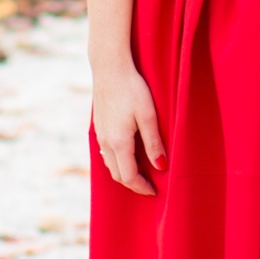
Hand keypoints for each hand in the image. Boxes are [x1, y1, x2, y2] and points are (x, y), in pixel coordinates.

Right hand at [92, 66, 165, 196]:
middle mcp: (106, 141)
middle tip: (149, 185)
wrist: (109, 67)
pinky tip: (128, 154)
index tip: (155, 191)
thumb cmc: (132, 88)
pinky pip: (106, 152)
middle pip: (117, 174)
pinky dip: (117, 161)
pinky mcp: (98, 126)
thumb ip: (154, 143)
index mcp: (119, 142)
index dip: (142, 187)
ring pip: (110, 164)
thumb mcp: (148, 115)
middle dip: (133, 183)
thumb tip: (161, 167)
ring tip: (141, 172)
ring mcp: (100, 134)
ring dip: (124, 173)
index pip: (128, 176)